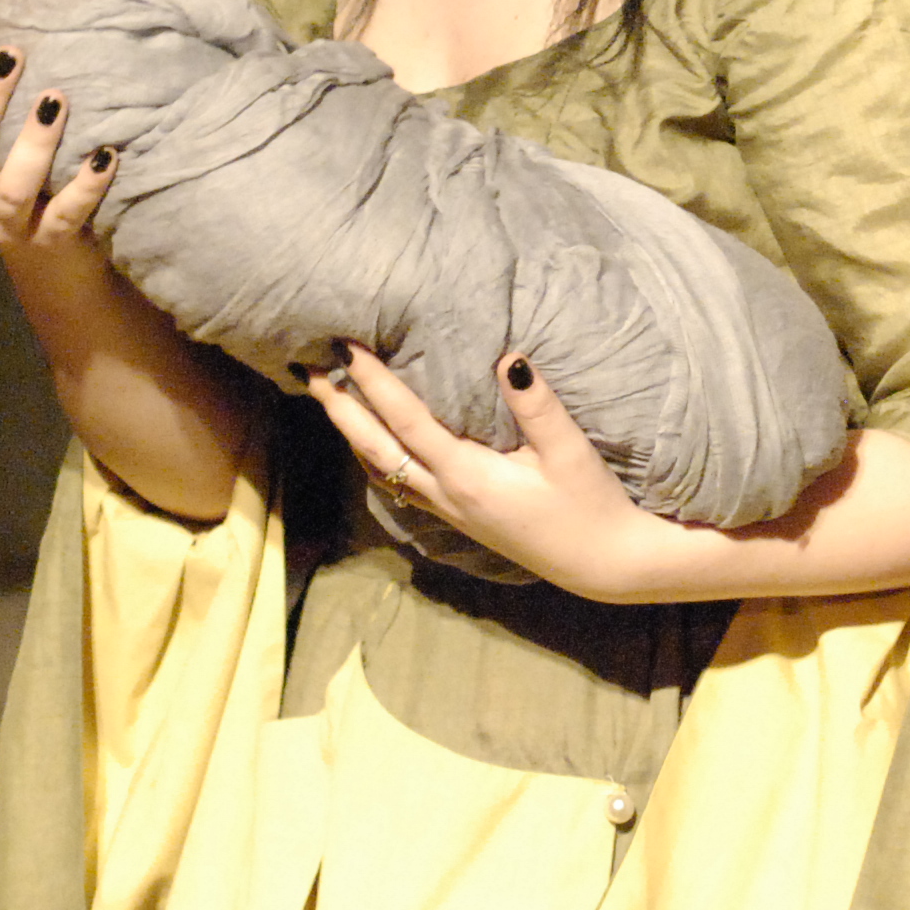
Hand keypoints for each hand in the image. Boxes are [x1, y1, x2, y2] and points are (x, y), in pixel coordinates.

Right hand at [0, 17, 119, 306]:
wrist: (48, 263)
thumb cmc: (22, 180)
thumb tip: (0, 16)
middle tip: (14, 53)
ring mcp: (5, 221)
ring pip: (13, 184)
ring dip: (34, 141)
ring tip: (56, 99)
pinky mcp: (47, 242)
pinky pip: (66, 215)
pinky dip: (87, 186)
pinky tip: (107, 155)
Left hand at [307, 343, 685, 599]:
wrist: (602, 564)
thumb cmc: (591, 506)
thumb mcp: (569, 453)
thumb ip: (536, 405)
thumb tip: (507, 357)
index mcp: (468, 476)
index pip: (407, 420)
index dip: (374, 381)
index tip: (347, 345)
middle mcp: (447, 495)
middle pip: (375, 448)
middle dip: (339, 408)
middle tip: (306, 369)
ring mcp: (449, 511)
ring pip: (381, 468)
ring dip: (351, 431)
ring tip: (329, 398)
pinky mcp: (458, 518)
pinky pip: (399, 483)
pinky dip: (375, 455)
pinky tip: (372, 443)